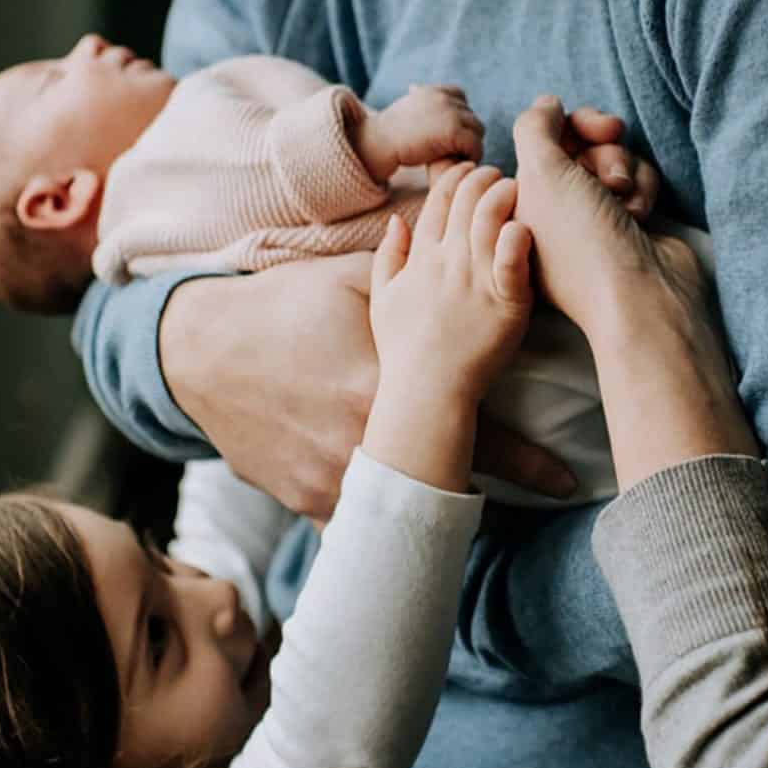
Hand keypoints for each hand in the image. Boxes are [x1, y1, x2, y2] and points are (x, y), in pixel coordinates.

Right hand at [159, 255, 575, 519]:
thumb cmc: (280, 307)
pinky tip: (389, 521)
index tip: (568, 478)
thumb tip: (473, 246)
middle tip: (541, 493)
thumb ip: (413, 279)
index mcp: (386, 385)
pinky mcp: (305, 500)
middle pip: (445, 477)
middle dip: (488, 485)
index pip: (475, 433)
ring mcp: (332, 478)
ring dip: (422, 497)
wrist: (199, 353)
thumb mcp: (349, 284)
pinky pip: (352, 518)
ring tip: (450, 502)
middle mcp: (363, 439)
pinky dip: (371, 515)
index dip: (527, 461)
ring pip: (399, 502)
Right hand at [354, 84, 484, 181]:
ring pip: (477, 131)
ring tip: (459, 159)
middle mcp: (444, 98)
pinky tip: (460, 164)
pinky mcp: (453, 131)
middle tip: (456, 152)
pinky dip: (472, 156)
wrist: (377, 144)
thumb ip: (422, 109)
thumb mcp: (407, 112)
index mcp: (432, 91)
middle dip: (466, 134)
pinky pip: (475, 145)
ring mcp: (450, 113)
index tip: (450, 135)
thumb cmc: (388, 135)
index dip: (459, 117)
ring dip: (471, 146)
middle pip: (471, 116)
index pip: (460, 97)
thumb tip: (421, 98)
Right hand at [370, 163, 534, 398]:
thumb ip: (389, 256)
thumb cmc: (404, 350)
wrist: (426, 391)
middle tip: (497, 172)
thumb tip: (396, 221)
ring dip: (503, 196)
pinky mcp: (505, 304)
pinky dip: (518, 240)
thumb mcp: (382, 299)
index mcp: (422, 258)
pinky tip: (524, 225)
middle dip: (482, 178)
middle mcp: (448, 262)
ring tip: (516, 187)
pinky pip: (513, 263)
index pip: (438, 202)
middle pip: (465, 202)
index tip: (468, 168)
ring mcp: (476, 281)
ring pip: (489, 220)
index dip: (454, 177)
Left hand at [513, 97, 759, 486]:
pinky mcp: (629, 225)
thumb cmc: (581, 240)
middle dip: (603, 151)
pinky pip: (637, 183)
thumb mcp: (542, 174)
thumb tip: (548, 103)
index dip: (572, 126)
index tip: (595, 129)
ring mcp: (595, 219)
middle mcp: (555, 211)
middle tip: (611, 171)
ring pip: (614, 161)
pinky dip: (642, 189)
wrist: (640, 297)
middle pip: (582, 147)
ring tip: (625, 199)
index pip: (545, 140)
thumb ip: (536, 127)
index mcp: (522, 203)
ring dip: (624, 170)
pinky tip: (640, 214)